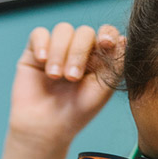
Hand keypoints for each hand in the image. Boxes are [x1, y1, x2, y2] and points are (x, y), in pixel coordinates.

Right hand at [8, 22, 123, 151]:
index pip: (106, 34)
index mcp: (99, 58)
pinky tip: (42, 61)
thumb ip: (115, 64)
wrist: (45, 128)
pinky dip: (42, 44)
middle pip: (84, 32)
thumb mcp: (103, 89)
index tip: (106, 44)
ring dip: (60, 52)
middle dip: (78, 52)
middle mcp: (78, 50)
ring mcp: (56, 49)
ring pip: (63, 30)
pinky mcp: (34, 52)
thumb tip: (123, 37)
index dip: (107, 34)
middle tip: (72, 78)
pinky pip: (38, 34)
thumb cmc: (77, 113)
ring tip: (55, 76)